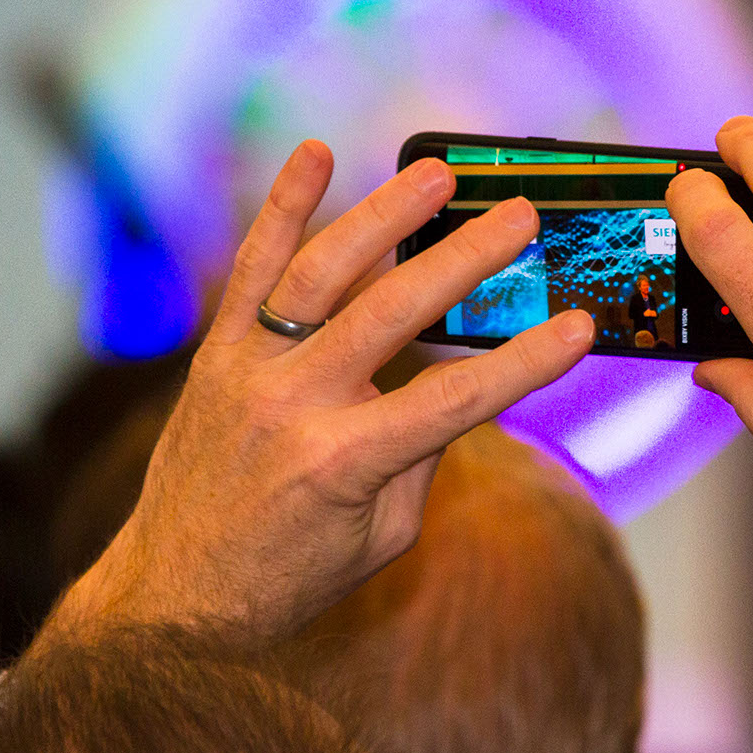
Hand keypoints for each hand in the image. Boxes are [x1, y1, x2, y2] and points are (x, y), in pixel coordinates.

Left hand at [47, 140, 593, 645]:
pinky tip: (314, 154)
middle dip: (467, 260)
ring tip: (437, 173)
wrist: (172, 597)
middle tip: (520, 215)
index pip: (457, 398)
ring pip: (322, 273)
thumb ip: (422, 454)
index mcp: (345, 462)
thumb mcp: (382, 535)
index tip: (579, 326)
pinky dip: (281, 211)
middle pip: (396, 313)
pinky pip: (250, 271)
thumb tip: (454, 380)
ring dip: (382, 216)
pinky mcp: (215, 355)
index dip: (527, 362)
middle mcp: (292, 404)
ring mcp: (247, 372)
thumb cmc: (292, 576)